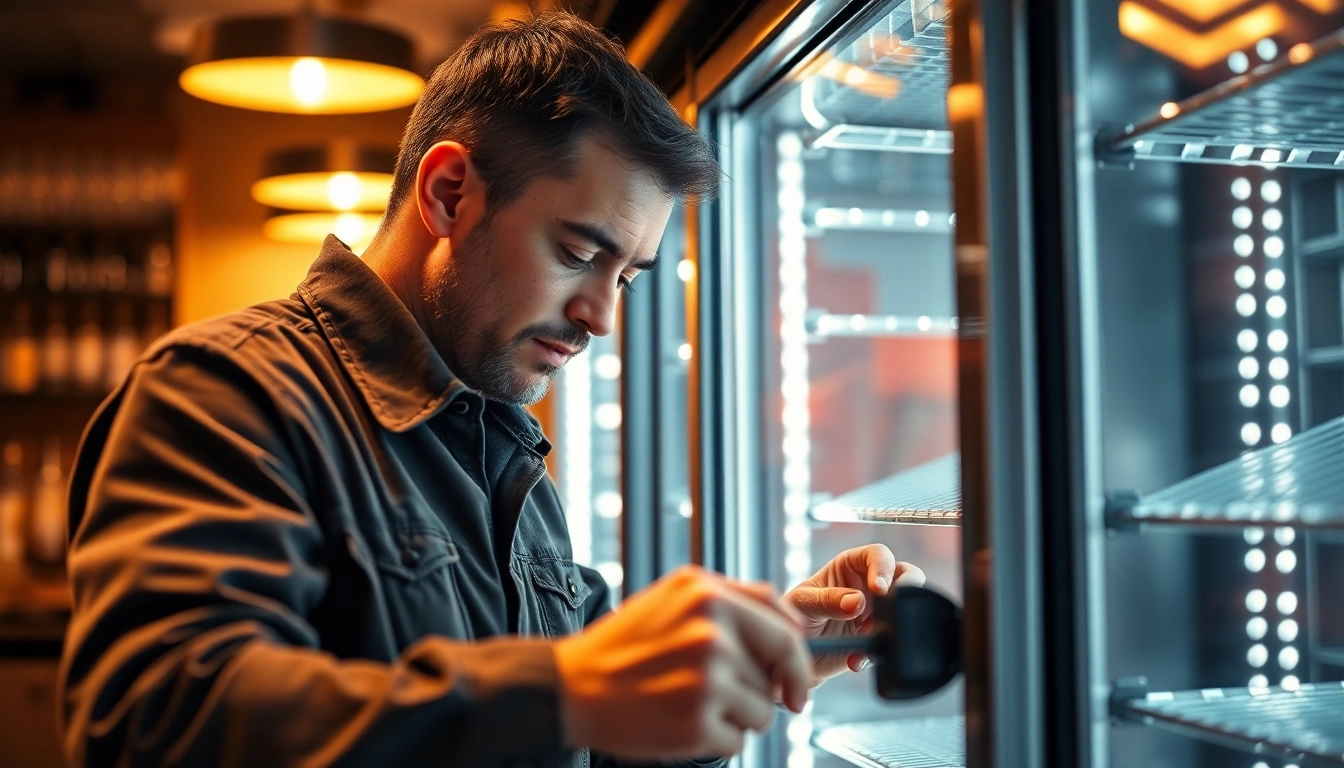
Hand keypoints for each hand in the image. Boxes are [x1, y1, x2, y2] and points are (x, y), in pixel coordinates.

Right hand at [553, 565, 811, 759]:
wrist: (572, 686)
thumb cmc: (626, 644)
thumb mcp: (675, 596)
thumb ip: (732, 600)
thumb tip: (792, 624)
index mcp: (706, 594)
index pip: (783, 622)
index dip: (798, 654)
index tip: (797, 675)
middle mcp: (710, 631)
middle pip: (780, 667)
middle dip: (778, 688)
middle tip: (778, 701)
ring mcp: (705, 678)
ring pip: (762, 708)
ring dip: (740, 713)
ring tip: (694, 701)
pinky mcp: (696, 722)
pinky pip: (738, 738)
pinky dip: (718, 737)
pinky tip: (683, 721)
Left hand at [783, 544, 924, 683]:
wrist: (795, 654)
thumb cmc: (794, 615)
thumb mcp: (803, 603)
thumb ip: (827, 600)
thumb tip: (857, 602)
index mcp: (851, 566)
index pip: (877, 555)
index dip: (883, 567)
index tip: (879, 588)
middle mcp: (869, 586)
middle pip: (905, 575)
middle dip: (908, 588)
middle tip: (894, 607)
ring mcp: (877, 613)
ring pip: (905, 608)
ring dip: (893, 624)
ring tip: (867, 635)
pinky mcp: (877, 639)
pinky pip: (890, 643)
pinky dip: (876, 653)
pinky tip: (855, 659)